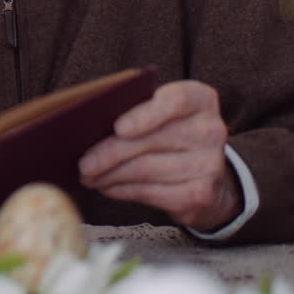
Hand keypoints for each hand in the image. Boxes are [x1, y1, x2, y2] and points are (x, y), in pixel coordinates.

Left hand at [79, 80, 241, 230]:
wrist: (207, 174)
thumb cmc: (169, 133)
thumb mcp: (158, 113)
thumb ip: (133, 109)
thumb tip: (86, 126)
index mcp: (200, 99)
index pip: (175, 101)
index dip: (144, 115)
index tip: (118, 128)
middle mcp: (210, 130)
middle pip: (150, 140)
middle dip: (109, 153)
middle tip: (83, 163)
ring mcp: (209, 164)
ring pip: (145, 169)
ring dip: (109, 175)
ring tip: (88, 176)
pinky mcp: (199, 194)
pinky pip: (150, 192)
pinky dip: (122, 190)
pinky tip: (106, 186)